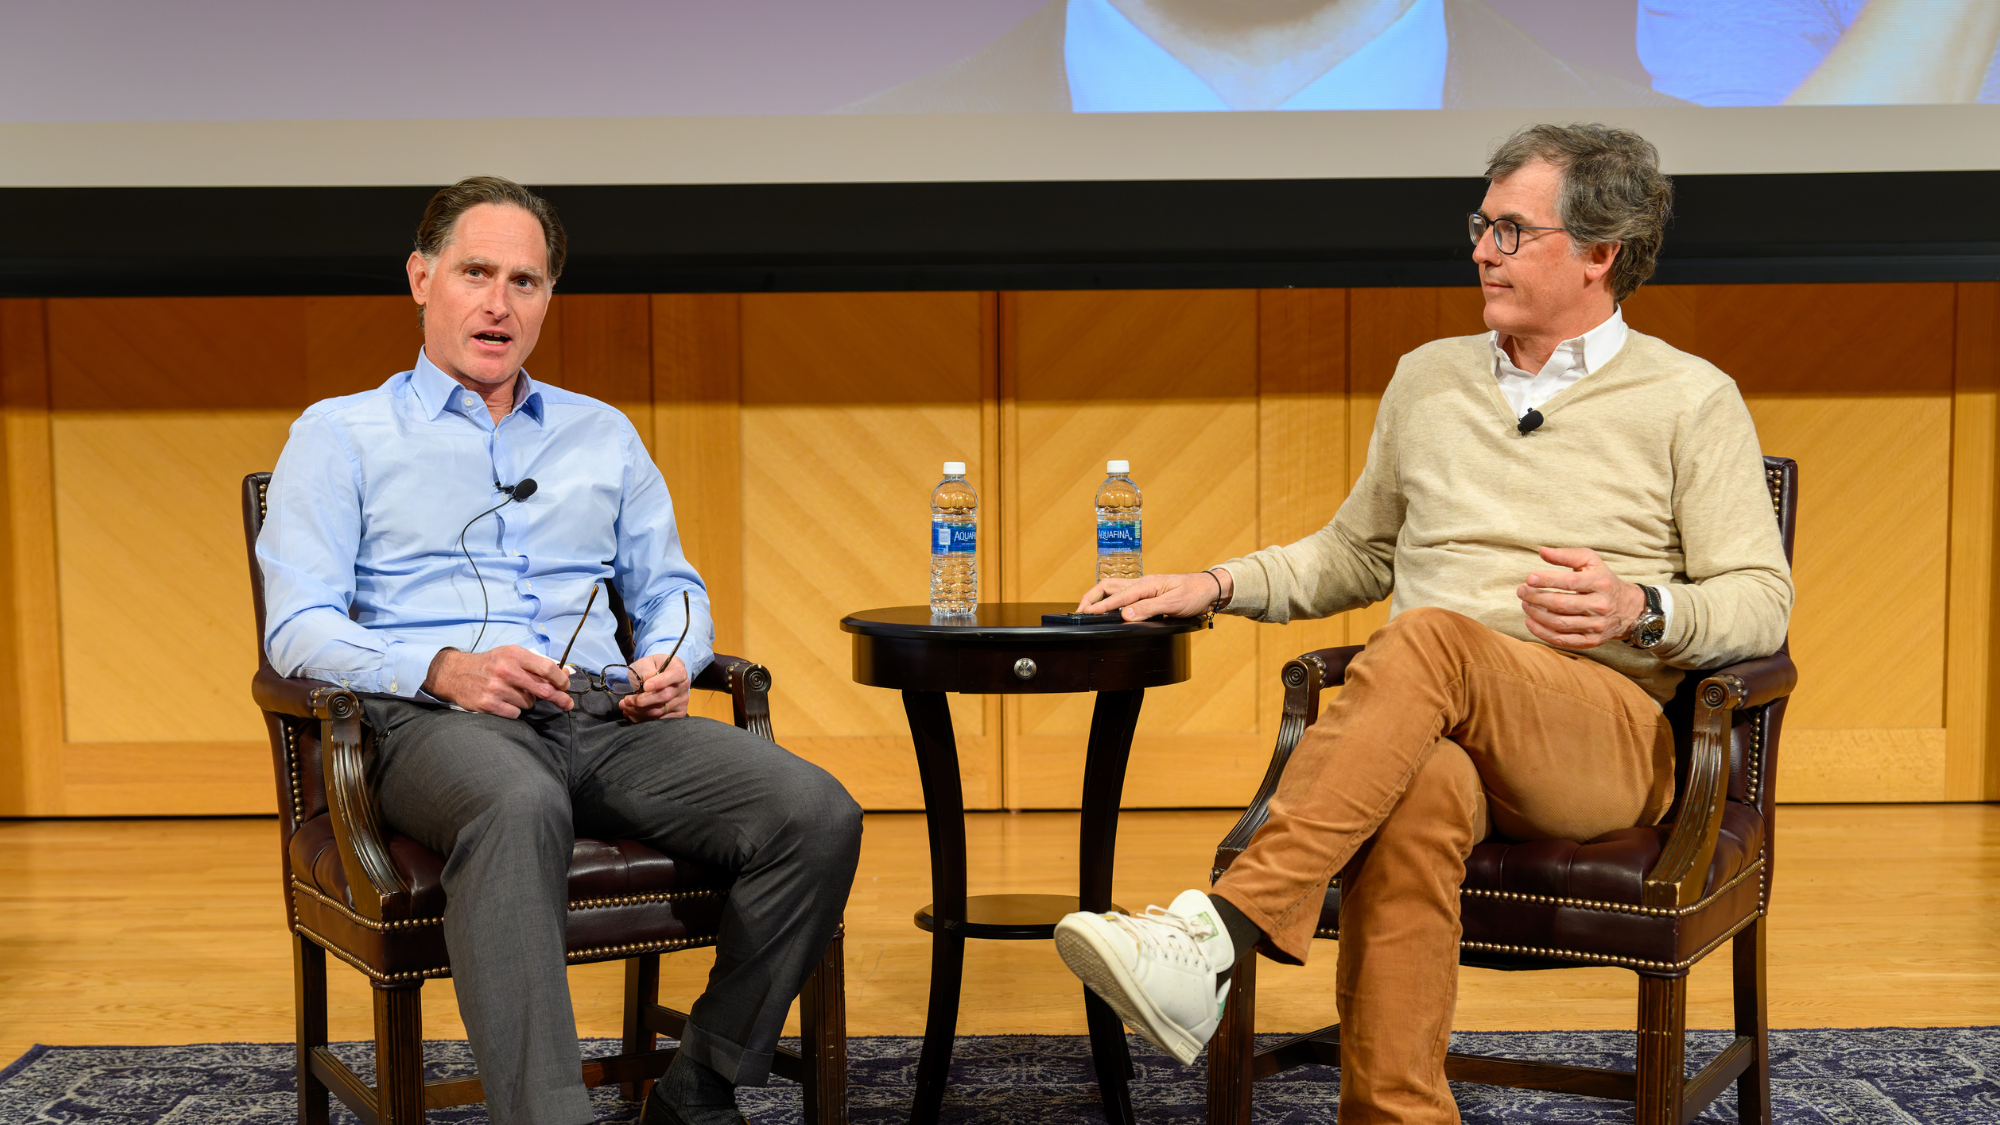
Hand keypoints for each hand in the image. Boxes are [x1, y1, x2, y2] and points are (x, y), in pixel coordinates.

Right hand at [424, 645, 571, 717]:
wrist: (456, 673)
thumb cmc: (490, 664)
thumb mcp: (511, 656)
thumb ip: (537, 664)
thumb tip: (566, 673)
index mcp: (514, 655)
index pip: (547, 668)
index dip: (561, 679)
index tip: (566, 685)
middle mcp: (506, 670)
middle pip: (543, 689)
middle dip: (559, 698)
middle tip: (567, 703)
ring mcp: (497, 688)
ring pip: (529, 703)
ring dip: (527, 701)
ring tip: (512, 692)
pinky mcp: (489, 704)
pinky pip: (515, 713)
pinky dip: (514, 710)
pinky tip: (503, 701)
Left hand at [620, 654, 689, 721]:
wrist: (655, 676)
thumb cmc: (650, 668)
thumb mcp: (645, 663)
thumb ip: (647, 671)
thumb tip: (647, 682)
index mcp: (679, 670)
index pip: (676, 675)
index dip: (661, 682)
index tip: (645, 686)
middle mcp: (683, 687)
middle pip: (665, 696)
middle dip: (642, 700)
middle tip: (627, 700)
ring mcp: (681, 702)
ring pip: (659, 711)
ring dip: (638, 711)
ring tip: (625, 706)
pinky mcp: (677, 714)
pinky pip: (658, 720)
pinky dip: (641, 718)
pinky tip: (632, 712)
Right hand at [1076, 569, 1230, 620]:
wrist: (1209, 589)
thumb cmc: (1195, 594)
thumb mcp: (1174, 604)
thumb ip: (1149, 609)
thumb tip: (1126, 615)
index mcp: (1147, 584)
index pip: (1119, 596)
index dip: (1102, 606)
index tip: (1087, 614)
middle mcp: (1142, 583)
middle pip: (1108, 586)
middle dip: (1092, 597)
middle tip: (1080, 611)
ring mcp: (1143, 586)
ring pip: (1113, 588)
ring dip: (1098, 597)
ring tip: (1087, 609)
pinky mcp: (1146, 592)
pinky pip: (1122, 593)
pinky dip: (1109, 599)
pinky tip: (1107, 608)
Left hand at [1517, 547, 1646, 649]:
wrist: (1627, 608)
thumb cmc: (1602, 580)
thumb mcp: (1590, 561)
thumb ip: (1566, 555)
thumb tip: (1542, 550)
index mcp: (1601, 583)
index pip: (1570, 582)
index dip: (1547, 580)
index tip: (1529, 578)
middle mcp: (1601, 605)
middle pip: (1562, 605)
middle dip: (1536, 598)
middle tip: (1521, 591)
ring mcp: (1597, 625)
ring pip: (1560, 623)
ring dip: (1537, 615)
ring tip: (1525, 605)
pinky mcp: (1592, 641)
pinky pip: (1563, 640)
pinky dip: (1543, 633)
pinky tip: (1531, 622)